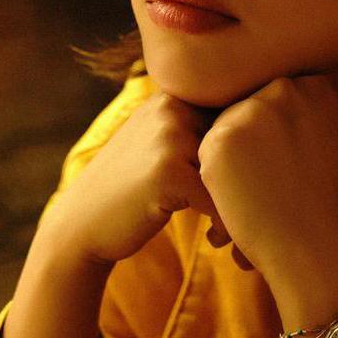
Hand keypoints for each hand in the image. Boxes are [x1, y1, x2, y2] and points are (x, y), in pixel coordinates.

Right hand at [39, 90, 235, 268]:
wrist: (80, 225)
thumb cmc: (128, 190)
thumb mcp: (156, 144)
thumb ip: (195, 129)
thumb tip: (258, 125)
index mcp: (174, 96)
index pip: (237, 115)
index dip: (251, 154)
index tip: (251, 186)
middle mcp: (172, 107)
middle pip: (242, 141)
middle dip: (250, 180)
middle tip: (246, 213)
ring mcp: (169, 137)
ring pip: (235, 171)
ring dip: (241, 204)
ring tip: (229, 229)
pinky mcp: (168, 172)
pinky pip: (220, 199)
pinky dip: (226, 225)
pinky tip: (214, 240)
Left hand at [195, 75, 337, 310]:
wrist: (312, 245)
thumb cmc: (319, 200)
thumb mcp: (320, 139)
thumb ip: (292, 112)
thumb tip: (255, 100)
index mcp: (316, 86)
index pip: (275, 95)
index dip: (273, 130)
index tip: (284, 158)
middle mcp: (285, 89)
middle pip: (248, 106)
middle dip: (249, 142)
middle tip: (269, 178)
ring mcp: (252, 111)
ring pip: (225, 126)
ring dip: (231, 158)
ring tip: (259, 190)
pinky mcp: (220, 138)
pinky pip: (207, 148)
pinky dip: (217, 175)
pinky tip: (242, 197)